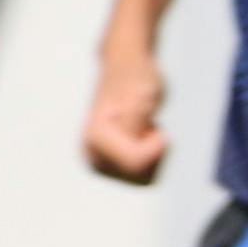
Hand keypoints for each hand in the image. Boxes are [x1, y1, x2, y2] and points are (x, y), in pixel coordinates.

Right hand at [82, 43, 168, 184]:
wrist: (125, 68)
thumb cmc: (134, 77)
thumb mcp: (142, 94)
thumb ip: (135, 121)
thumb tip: (132, 143)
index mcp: (94, 136)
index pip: (135, 162)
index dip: (156, 146)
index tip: (154, 125)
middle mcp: (91, 154)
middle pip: (138, 175)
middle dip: (152, 152)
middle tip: (147, 125)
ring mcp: (99, 162)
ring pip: (141, 178)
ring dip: (151, 154)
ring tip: (143, 129)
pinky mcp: (109, 165)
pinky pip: (142, 175)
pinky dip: (150, 158)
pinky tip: (142, 137)